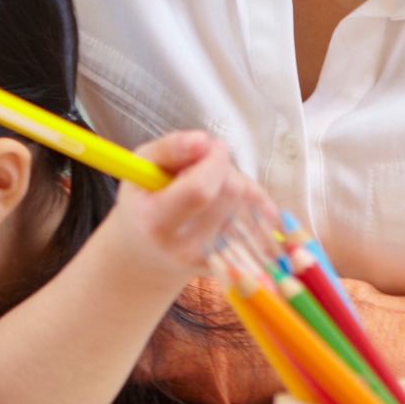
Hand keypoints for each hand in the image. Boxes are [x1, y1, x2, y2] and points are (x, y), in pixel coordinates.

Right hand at [105, 131, 271, 279]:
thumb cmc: (143, 201)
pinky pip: (262, 219)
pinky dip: (252, 201)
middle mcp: (185, 247)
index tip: (211, 146)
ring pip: (251, 202)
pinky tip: (229, 201)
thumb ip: (170, 149)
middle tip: (205, 166)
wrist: (147, 252)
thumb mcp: (142, 167)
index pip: (200, 190)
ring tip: (212, 185)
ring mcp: (213, 259)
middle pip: (232, 193)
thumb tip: (204, 141)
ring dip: (238, 183)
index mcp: (155, 223)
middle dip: (225, 168)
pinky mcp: (235, 262)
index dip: (214, 161)